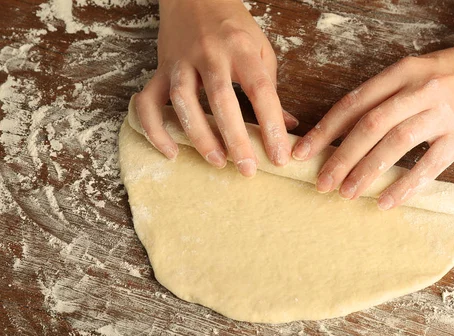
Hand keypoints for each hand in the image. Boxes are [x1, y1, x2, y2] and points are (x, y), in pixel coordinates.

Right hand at [136, 0, 297, 176]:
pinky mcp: (160, 70)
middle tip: (248, 170)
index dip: (270, 124)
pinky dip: (154, 129)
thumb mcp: (260, 50)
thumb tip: (285, 126)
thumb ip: (269, 88)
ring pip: (184, 100)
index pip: (259, 89)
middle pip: (221, 99)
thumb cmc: (233, 27)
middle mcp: (209, 54)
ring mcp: (181, 62)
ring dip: (199, 135)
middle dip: (235, 138)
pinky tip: (170, 151)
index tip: (279, 156)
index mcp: (241, 49)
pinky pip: (149, 101)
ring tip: (217, 162)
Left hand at [292, 36, 453, 208]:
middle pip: (367, 126)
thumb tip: (351, 132)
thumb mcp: (418, 72)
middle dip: (339, 157)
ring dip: (366, 171)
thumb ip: (388, 97)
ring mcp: (441, 112)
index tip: (302, 153)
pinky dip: (406, 185)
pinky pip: (429, 164)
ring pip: (394, 144)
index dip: (324, 131)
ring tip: (346, 194)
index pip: (352, 104)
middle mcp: (416, 90)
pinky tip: (387, 202)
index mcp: (400, 73)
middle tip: (320, 182)